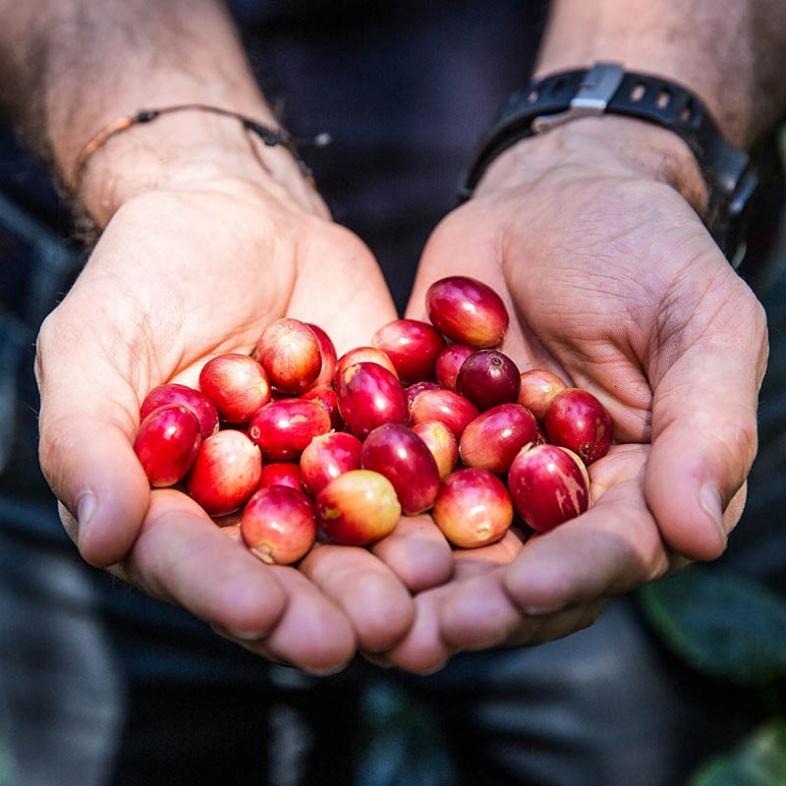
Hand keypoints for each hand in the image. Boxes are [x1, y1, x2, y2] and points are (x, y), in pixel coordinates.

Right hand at [35, 152, 451, 672]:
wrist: (236, 213)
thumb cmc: (146, 274)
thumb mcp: (94, 343)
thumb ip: (87, 438)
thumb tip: (100, 536)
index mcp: (170, 501)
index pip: (192, 561)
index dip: (225, 592)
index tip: (266, 615)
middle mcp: (250, 502)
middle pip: (288, 566)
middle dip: (332, 599)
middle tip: (379, 631)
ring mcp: (320, 470)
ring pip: (360, 530)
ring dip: (398, 563)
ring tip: (434, 581)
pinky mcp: (377, 432)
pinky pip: (410, 464)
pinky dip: (441, 487)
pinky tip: (476, 509)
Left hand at [377, 116, 764, 669]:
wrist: (555, 196)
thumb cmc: (647, 251)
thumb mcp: (703, 323)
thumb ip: (710, 424)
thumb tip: (698, 533)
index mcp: (634, 487)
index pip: (608, 550)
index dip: (568, 578)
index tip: (522, 595)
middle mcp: (554, 496)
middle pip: (517, 568)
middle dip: (472, 603)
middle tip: (420, 634)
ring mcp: (480, 468)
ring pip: (445, 536)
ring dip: (405, 575)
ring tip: (363, 607)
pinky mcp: (420, 433)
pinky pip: (388, 471)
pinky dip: (357, 497)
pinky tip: (315, 520)